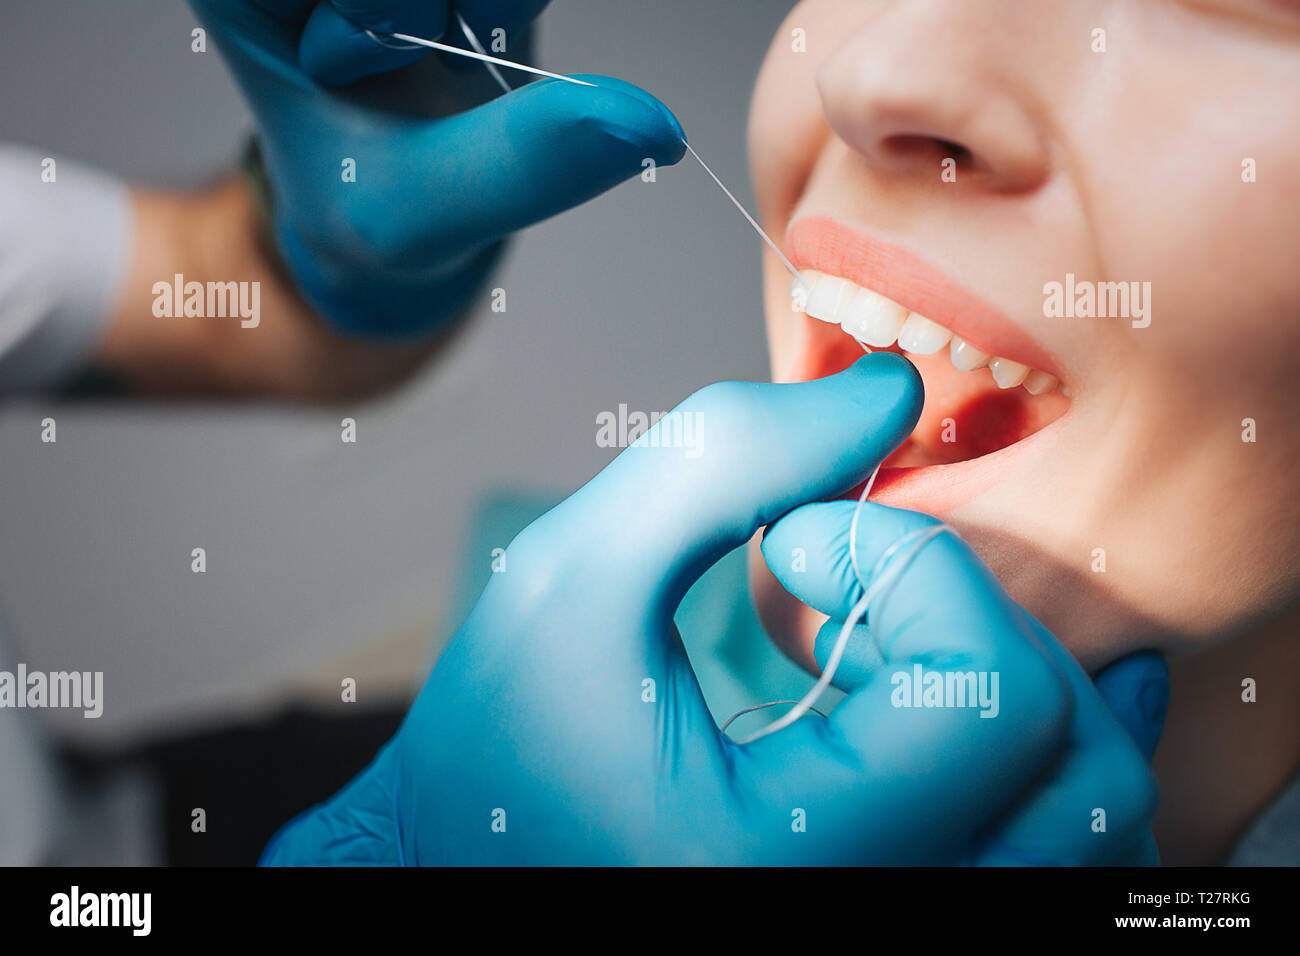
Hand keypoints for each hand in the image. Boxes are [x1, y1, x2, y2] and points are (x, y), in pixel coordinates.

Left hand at [188, 0, 684, 337]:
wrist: (398, 224)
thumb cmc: (370, 215)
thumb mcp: (425, 212)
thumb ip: (525, 164)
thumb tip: (648, 124)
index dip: (368, 6)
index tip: (348, 68)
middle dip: (432, 0)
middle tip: (427, 63)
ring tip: (456, 61)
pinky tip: (487, 41)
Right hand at [261, 353, 1158, 863]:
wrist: (473, 865)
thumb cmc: (500, 747)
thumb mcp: (570, 582)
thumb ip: (723, 462)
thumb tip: (892, 392)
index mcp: (788, 866)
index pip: (984, 695)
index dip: (906, 564)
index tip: (793, 539)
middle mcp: (876, 920)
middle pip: (1072, 760)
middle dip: (977, 618)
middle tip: (858, 591)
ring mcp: (905, 928)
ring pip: (1095, 818)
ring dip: (1030, 684)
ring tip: (903, 644)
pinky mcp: (912, 912)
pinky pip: (1067, 856)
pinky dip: (1049, 753)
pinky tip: (962, 689)